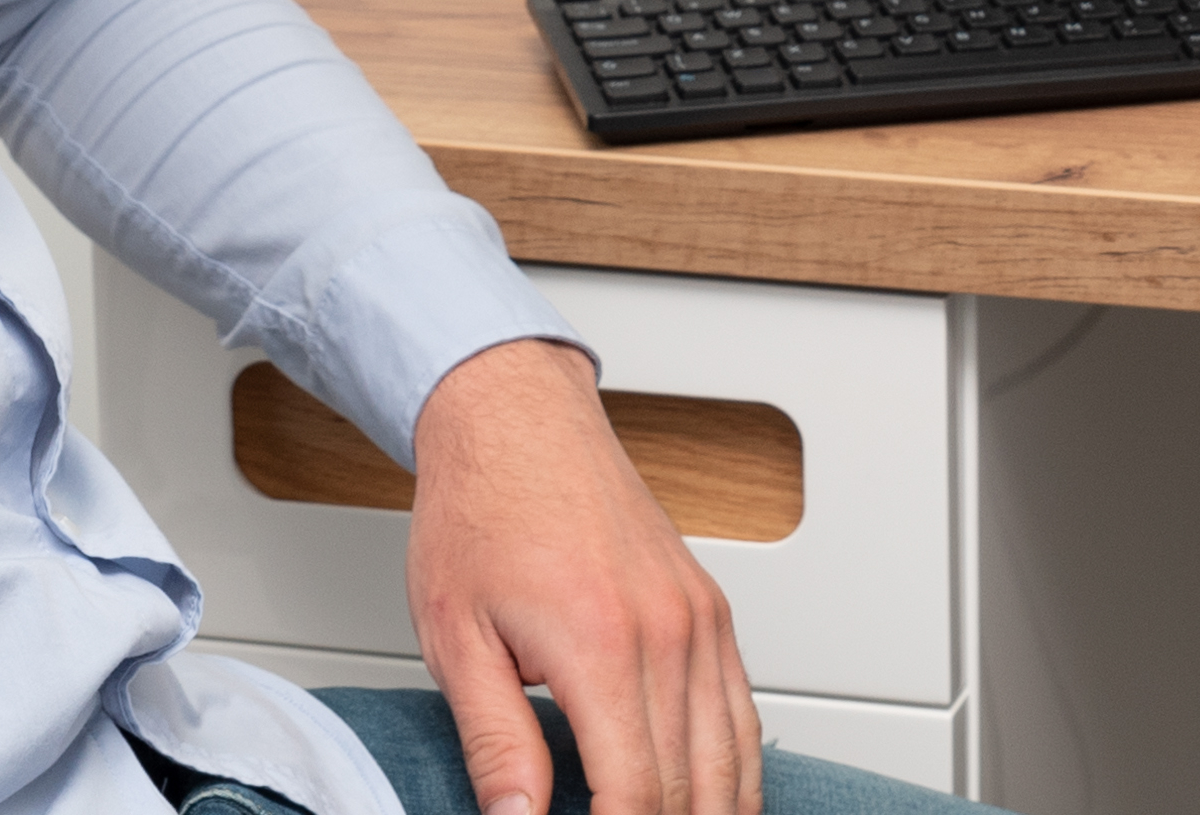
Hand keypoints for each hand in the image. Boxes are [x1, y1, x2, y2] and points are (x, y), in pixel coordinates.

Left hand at [400, 339, 752, 814]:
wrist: (517, 424)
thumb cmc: (481, 514)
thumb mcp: (456, 639)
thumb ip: (495, 742)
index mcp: (600, 644)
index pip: (633, 793)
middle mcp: (667, 632)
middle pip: (690, 787)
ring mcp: (699, 619)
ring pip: (732, 758)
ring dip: (709, 813)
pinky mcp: (710, 608)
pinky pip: (743, 711)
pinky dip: (735, 770)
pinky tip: (711, 799)